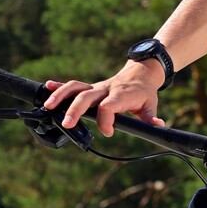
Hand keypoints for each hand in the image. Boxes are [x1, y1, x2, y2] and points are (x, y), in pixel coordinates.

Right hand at [43, 61, 165, 136]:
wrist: (140, 74)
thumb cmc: (144, 93)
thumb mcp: (151, 105)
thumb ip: (151, 117)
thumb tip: (158, 126)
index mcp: (120, 95)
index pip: (108, 107)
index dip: (105, 121)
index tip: (109, 133)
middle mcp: (105, 90)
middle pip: (86, 97)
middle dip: (75, 110)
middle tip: (67, 124)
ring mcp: (96, 88)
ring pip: (76, 88)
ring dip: (61, 96)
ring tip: (49, 106)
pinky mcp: (90, 88)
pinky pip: (74, 85)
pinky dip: (60, 86)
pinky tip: (48, 87)